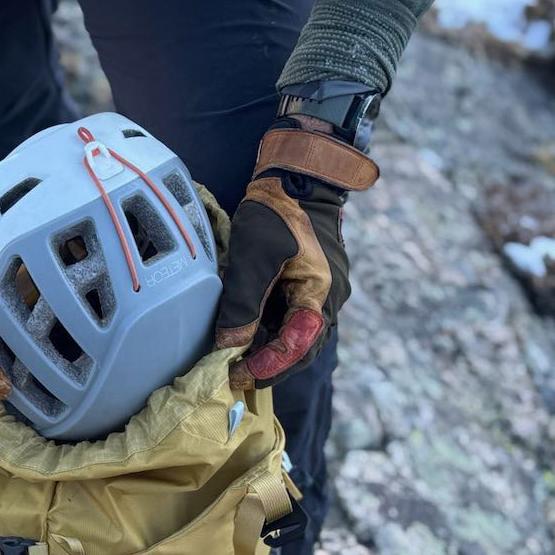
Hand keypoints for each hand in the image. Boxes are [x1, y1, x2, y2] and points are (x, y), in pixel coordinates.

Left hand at [215, 120, 377, 388]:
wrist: (295, 177)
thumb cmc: (275, 212)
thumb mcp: (253, 256)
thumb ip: (242, 303)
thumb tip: (229, 347)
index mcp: (319, 292)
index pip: (297, 345)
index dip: (267, 365)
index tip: (236, 374)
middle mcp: (325, 300)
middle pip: (299, 350)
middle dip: (267, 367)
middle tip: (232, 377)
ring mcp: (316, 295)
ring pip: (293, 338)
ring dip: (265, 353)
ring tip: (232, 361)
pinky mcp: (302, 289)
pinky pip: (287, 321)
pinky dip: (266, 335)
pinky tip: (242, 339)